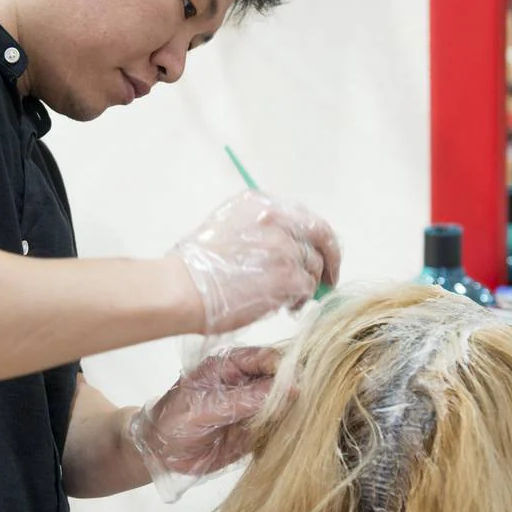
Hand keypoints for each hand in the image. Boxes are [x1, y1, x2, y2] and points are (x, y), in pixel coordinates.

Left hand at [127, 346, 280, 500]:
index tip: (295, 389)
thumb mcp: (204, 408)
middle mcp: (248, 381)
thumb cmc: (173, 422)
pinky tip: (286, 438)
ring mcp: (255, 405)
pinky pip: (280, 427)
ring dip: (293, 413)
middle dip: (294, 392)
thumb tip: (286, 390)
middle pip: (284, 379)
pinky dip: (286, 432)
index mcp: (231, 364)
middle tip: (299, 409)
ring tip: (293, 425)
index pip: (268, 358)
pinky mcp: (258, 429)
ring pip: (286, 403)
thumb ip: (244, 399)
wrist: (160, 453)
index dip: (285, 370)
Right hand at [171, 191, 340, 333]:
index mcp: (260, 204)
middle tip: (329, 279)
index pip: (303, 216)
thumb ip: (259, 230)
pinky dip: (300, 299)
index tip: (319, 252)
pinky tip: (286, 307)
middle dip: (329, 259)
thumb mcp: (226, 227)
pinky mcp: (288, 276)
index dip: (316, 238)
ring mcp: (285, 248)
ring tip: (290, 300)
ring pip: (314, 267)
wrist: (182, 288)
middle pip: (320, 236)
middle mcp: (277, 219)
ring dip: (307, 285)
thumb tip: (284, 250)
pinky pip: (307, 288)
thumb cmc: (193, 268)